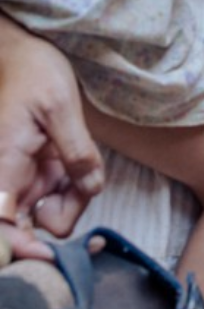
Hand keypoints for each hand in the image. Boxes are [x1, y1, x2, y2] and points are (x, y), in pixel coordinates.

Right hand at [0, 22, 103, 263]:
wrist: (27, 51)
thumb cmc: (36, 72)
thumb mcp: (61, 106)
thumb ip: (76, 150)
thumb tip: (90, 189)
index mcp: (0, 165)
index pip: (0, 226)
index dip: (21, 249)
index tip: (52, 257)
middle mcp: (6, 180)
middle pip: (28, 230)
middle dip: (58, 227)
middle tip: (86, 204)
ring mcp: (22, 179)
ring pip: (48, 216)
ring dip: (72, 202)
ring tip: (84, 166)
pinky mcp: (38, 174)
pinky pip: (59, 198)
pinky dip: (75, 192)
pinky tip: (83, 169)